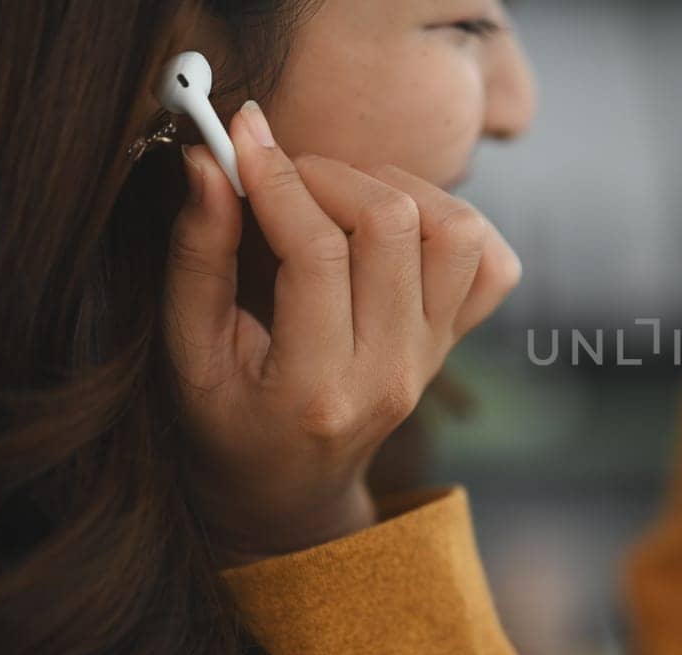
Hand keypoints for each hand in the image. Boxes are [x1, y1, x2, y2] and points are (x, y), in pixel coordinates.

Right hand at [162, 102, 520, 562]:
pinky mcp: (454, 342)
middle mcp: (391, 373)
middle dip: (329, 174)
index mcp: (315, 389)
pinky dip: (454, 223)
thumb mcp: (188, 353)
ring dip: (397, 188)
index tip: (238, 140)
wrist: (290, 488)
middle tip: (280, 173)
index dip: (277, 181)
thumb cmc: (225, 420)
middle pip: (393, 227)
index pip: (318, 255)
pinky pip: (493, 263)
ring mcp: (432, 357)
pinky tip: (393, 227)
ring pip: (456, 231)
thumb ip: (196, 258)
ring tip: (337, 195)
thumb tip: (207, 163)